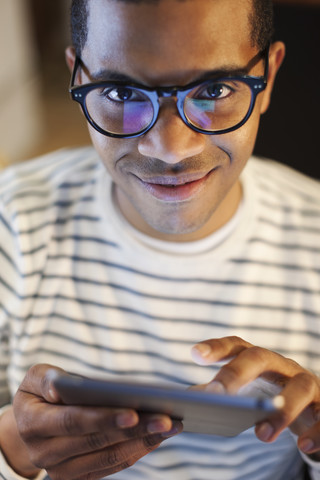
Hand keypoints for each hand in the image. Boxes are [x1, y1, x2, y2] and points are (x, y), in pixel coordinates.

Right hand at [12, 364, 181, 479]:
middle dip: (135, 430)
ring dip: (143, 442)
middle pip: (97, 442)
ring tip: (171, 426)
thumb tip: (59, 387)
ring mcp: (63, 470)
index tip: (134, 412)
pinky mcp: (80, 477)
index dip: (103, 418)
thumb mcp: (33, 379)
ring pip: (109, 459)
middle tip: (166, 419)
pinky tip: (158, 436)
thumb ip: (46, 379)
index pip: (73, 422)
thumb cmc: (38, 394)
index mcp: (34, 425)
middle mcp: (46, 454)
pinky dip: (137, 451)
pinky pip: (112, 467)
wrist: (28, 426)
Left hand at [191, 336, 319, 457]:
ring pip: (299, 387)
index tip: (194, 354)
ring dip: (281, 410)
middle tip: (217, 393)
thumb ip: (221, 393)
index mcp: (259, 360)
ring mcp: (308, 383)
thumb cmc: (272, 397)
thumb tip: (187, 400)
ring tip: (262, 433)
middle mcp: (282, 365)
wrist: (315, 409)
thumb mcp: (248, 393)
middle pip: (260, 358)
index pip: (236, 345)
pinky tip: (304, 446)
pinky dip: (317, 431)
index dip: (216, 347)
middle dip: (237, 373)